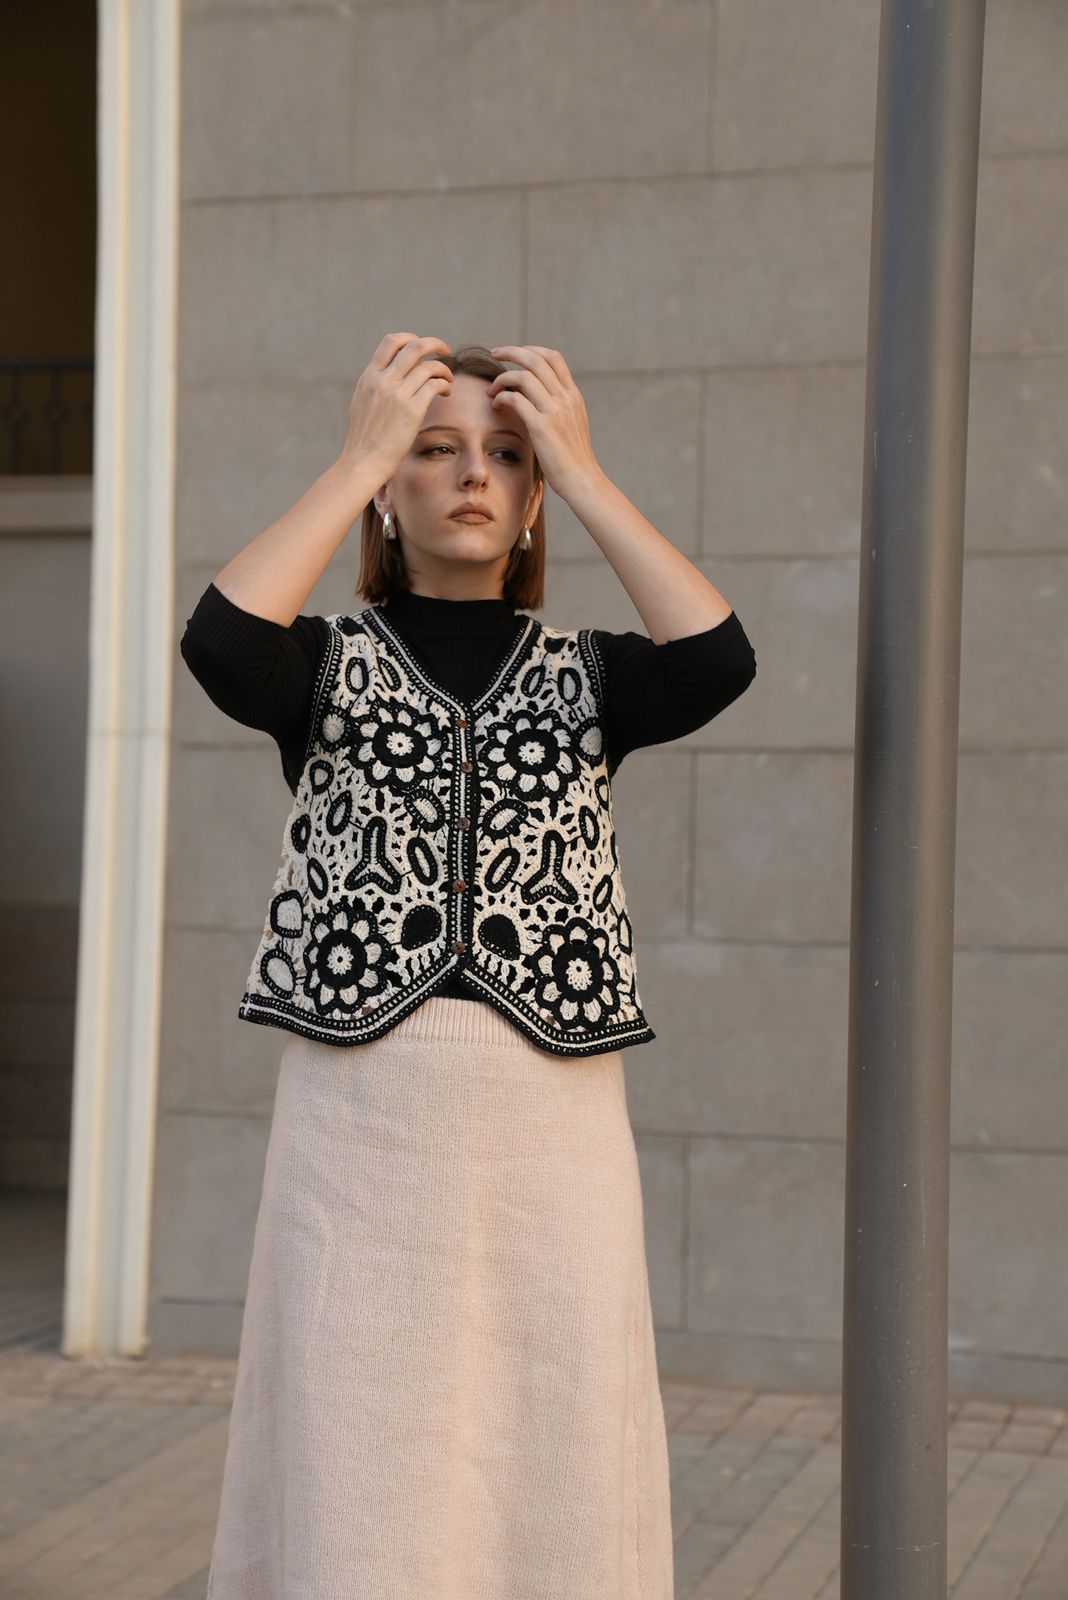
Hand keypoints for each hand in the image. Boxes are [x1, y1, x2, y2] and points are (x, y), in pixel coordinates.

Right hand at [341, 332, 452, 481]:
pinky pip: (436, 385)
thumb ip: (375, 387)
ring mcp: (397, 394)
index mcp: (369, 377)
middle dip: (435, 344)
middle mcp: (382, 381)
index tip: (422, 348)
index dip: (411, 339)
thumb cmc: (363, 440)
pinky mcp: (412, 410)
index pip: (391, 342)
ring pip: (429, 365)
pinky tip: (446, 393)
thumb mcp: (362, 404)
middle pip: (414, 346)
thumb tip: (387, 377)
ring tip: (448, 379)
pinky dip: (445, 384)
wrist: (363, 462)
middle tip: (446, 351)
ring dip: (444, 369)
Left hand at [486, 345, 602, 498]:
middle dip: (511, 351)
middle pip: (535, 359)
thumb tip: (538, 397)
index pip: (553, 357)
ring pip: (522, 376)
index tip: (515, 354)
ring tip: (491, 390)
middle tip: (494, 353)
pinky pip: (515, 399)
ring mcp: (554, 411)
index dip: (532, 349)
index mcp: (574, 395)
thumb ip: (559, 407)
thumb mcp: (573, 424)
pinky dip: (501, 397)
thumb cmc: (573, 458)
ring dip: (501, 378)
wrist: (582, 480)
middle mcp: (565, 398)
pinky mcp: (541, 426)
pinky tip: (496, 405)